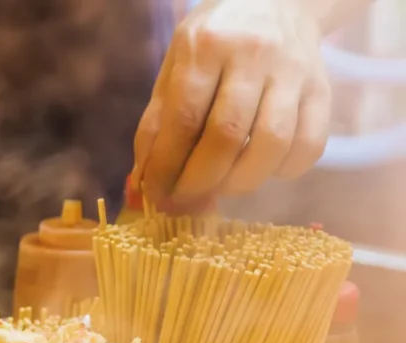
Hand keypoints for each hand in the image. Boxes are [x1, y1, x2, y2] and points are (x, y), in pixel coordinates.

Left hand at [134, 0, 330, 210]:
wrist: (278, 2)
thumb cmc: (214, 44)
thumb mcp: (175, 68)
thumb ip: (157, 123)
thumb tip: (144, 182)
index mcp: (206, 47)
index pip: (184, 119)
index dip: (167, 166)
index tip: (157, 194)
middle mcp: (253, 55)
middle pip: (227, 135)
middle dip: (200, 180)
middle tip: (186, 198)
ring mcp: (294, 72)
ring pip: (272, 144)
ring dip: (241, 181)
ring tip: (222, 187)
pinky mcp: (323, 90)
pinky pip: (309, 145)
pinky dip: (283, 171)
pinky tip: (261, 169)